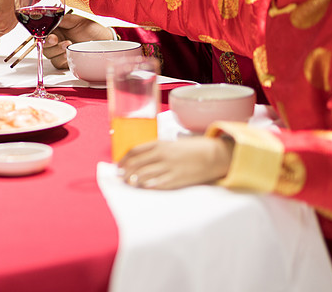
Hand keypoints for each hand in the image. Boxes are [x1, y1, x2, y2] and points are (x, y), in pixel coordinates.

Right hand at [42, 13, 114, 68]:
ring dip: (57, 52)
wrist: (106, 41)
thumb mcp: (77, 20)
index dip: (44, 36)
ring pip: (49, 55)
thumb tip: (50, 18)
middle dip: (49, 44)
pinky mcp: (65, 62)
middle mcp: (56, 40)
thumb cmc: (92, 29)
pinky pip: (57, 63)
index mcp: (56, 29)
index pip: (43, 33)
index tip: (52, 37)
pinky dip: (61, 59)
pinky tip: (69, 55)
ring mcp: (60, 52)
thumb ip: (63, 19)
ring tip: (69, 46)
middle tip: (59, 41)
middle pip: (44, 45)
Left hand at [119, 137, 233, 189]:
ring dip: (133, 180)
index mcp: (159, 144)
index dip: (123, 160)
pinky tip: (142, 187)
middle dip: (125, 172)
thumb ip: (156, 150)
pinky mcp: (176, 179)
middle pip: (136, 164)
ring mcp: (168, 168)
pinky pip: (156, 184)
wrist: (213, 155)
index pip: (134, 151)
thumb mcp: (171, 145)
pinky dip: (146, 186)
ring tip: (128, 183)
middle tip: (120, 177)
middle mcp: (161, 155)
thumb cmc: (191, 149)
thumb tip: (138, 159)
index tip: (118, 166)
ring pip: (143, 175)